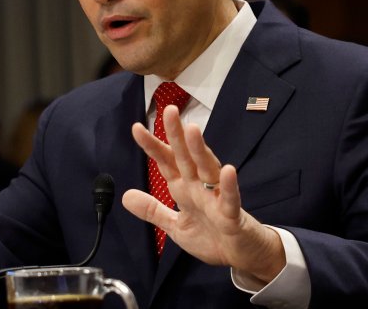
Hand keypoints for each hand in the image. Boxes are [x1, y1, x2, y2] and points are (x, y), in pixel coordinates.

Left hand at [122, 105, 285, 282]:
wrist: (242, 256)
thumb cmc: (213, 236)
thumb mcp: (176, 226)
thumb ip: (153, 210)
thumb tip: (126, 196)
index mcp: (185, 189)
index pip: (167, 163)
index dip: (153, 146)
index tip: (136, 128)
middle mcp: (200, 187)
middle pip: (186, 158)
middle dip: (177, 135)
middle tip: (169, 111)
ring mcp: (217, 199)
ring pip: (208, 170)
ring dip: (200, 151)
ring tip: (193, 130)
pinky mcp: (233, 215)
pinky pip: (231, 199)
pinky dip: (229, 186)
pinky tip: (229, 171)